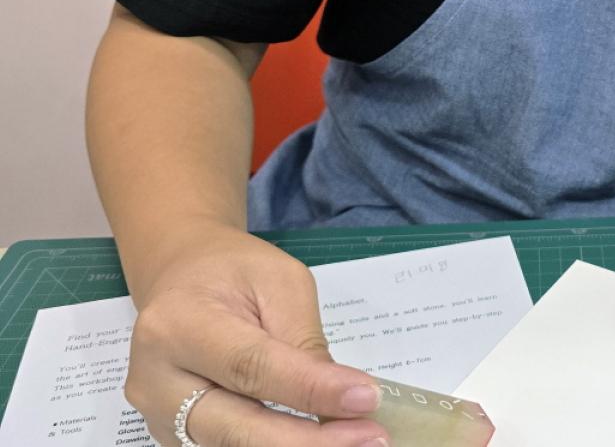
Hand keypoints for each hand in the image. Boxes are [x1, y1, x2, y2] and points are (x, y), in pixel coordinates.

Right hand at [124, 222, 389, 446]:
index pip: (252, 367)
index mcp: (178, 326)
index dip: (310, 389)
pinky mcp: (174, 438)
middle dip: (308, 442)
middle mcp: (157, 383)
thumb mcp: (279, 280)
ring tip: (358, 440)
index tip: (366, 399)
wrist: (181, 277)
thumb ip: (303, 338)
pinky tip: (324, 442)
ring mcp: (159, 419)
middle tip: (372, 438)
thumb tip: (341, 397)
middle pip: (236, 427)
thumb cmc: (234, 270)